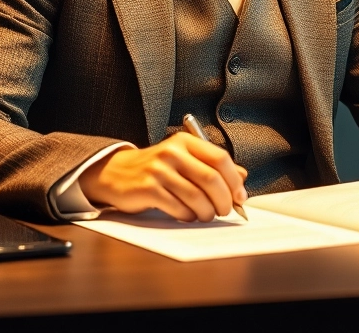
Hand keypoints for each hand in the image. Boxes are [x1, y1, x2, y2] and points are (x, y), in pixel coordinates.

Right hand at [78, 133, 248, 221]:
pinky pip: (179, 208)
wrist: (116, 173)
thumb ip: (212, 166)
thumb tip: (242, 177)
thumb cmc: (156, 168)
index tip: (239, 197)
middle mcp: (172, 152)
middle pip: (211, 179)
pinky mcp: (148, 189)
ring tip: (205, 215)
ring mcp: (159, 170)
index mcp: (185, 141)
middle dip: (223, 200)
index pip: (220, 158)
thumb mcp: (184, 159)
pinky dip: (188, 216)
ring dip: (207, 212)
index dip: (234, 180)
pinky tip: (187, 215)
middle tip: (224, 210)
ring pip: (197, 197)